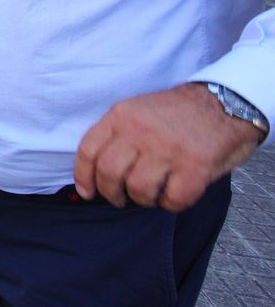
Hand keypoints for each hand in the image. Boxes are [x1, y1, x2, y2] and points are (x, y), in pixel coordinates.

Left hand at [74, 82, 264, 210]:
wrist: (224, 102)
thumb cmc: (177, 113)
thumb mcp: (137, 111)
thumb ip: (117, 134)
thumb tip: (96, 172)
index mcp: (121, 115)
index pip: (89, 150)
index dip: (83, 176)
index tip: (86, 192)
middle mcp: (140, 130)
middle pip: (109, 172)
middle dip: (111, 193)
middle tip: (120, 198)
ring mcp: (167, 148)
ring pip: (138, 188)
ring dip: (143, 199)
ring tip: (152, 194)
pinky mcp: (195, 166)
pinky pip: (172, 199)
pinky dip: (171, 204)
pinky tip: (175, 194)